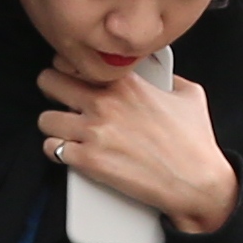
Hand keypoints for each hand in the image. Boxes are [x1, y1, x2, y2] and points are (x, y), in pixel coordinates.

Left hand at [37, 59, 238, 234]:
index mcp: (126, 82)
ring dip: (53, 125)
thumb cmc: (195, 143)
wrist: (196, 181)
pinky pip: (51, 149)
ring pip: (45, 119)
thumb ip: (169, 78)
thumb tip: (162, 73)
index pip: (75, 60)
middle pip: (49, 81)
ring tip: (65, 131)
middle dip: (52, 89)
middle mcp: (105, 102)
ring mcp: (94, 132)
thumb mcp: (189, 96)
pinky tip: (69, 152)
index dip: (69, 67)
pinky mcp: (88, 160)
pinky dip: (56, 151)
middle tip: (61, 100)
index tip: (71, 74)